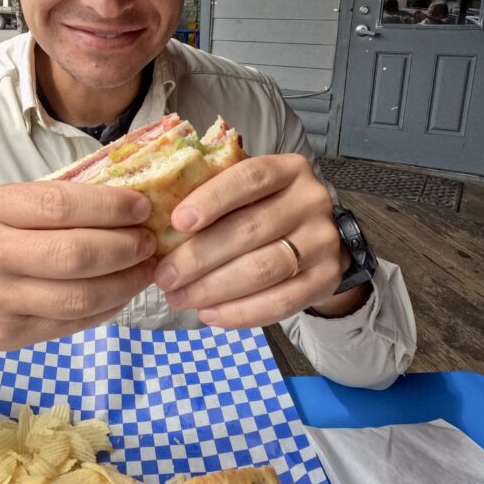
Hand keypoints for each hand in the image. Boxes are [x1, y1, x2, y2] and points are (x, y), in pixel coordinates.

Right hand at [0, 182, 156, 350]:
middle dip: (125, 248)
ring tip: (145, 269)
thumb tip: (127, 200)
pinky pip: (72, 323)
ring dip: (125, 283)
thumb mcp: (4, 206)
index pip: (61, 205)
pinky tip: (121, 293)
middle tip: (149, 243)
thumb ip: (55, 203)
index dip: (110, 207)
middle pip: (75, 255)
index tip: (143, 208)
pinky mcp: (9, 336)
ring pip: (79, 297)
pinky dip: (108, 308)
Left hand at [153, 154, 365, 327]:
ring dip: (213, 288)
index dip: (212, 199)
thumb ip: (215, 194)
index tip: (176, 222)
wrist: (318, 239)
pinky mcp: (327, 280)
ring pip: (262, 269)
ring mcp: (323, 242)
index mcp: (288, 169)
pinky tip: (209, 315)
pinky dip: (240, 313)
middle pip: (249, 229)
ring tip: (179, 297)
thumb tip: (155, 216)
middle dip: (199, 256)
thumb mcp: (249, 191)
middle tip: (164, 276)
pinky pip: (281, 303)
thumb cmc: (266, 209)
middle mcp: (311, 201)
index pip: (249, 177)